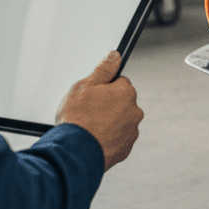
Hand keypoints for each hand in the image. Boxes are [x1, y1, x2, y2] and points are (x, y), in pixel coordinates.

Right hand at [55, 51, 143, 170]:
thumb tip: (115, 56)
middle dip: (108, 105)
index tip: (93, 96)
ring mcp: (131, 132)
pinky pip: (118, 138)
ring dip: (109, 122)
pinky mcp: (126, 149)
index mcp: (126, 93)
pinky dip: (109, 137)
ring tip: (90, 127)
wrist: (74, 153)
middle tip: (89, 112)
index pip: (119, 82)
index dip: (103, 88)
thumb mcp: (85, 86)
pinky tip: (94, 138)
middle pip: (121, 102)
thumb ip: (104, 69)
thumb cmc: (77, 119)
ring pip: (120, 120)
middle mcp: (134, 112)